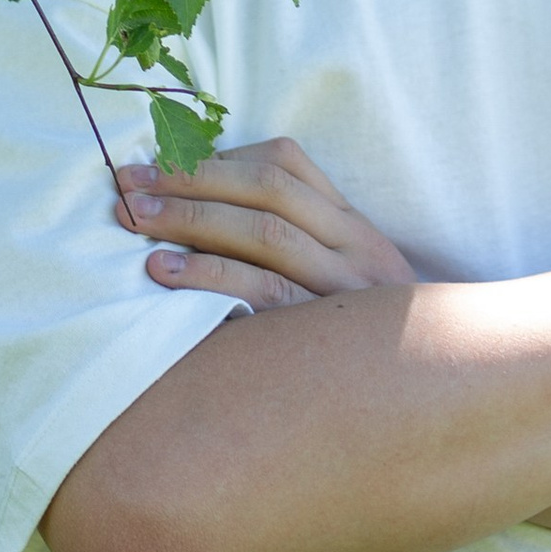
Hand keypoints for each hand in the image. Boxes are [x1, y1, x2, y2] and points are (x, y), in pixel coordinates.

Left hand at [116, 138, 419, 312]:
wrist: (423, 395)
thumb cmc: (354, 341)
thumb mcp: (340, 278)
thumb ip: (289, 239)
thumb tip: (200, 204)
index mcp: (352, 223)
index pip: (286, 163)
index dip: (218, 157)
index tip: (159, 159)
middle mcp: (356, 247)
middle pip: (267, 191)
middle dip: (191, 179)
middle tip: (127, 182)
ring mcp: (344, 290)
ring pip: (266, 235)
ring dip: (191, 219)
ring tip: (134, 219)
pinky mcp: (324, 335)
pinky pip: (263, 294)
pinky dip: (209, 275)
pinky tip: (162, 271)